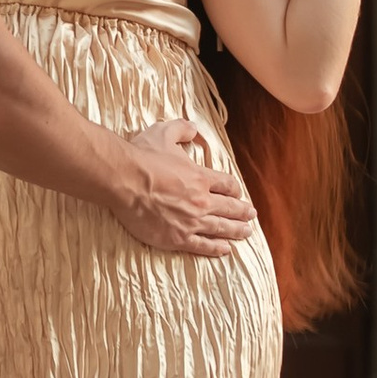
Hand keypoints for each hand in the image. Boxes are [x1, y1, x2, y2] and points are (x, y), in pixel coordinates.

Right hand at [110, 114, 258, 258]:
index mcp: (200, 177)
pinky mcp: (177, 238)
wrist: (124, 180)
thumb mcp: (164, 133)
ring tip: (246, 232)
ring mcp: (191, 222)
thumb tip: (192, 128)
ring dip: (236, 230)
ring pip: (221, 228)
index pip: (227, 184)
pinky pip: (203, 246)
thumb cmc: (143, 157)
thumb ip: (181, 129)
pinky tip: (226, 249)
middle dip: (243, 211)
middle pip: (230, 208)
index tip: (237, 193)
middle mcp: (201, 201)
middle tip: (251, 215)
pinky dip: (216, 248)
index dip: (234, 189)